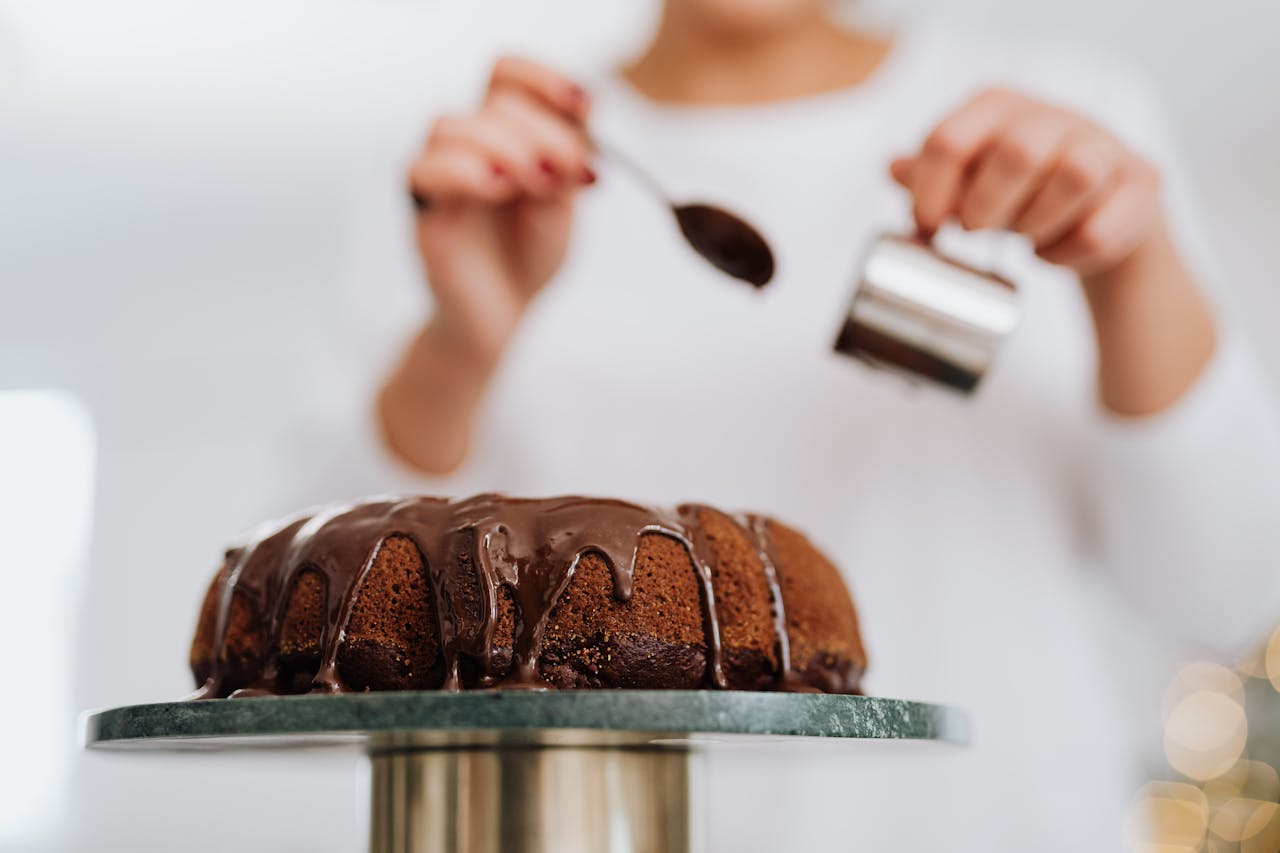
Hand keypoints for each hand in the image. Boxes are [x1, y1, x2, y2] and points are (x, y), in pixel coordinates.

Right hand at [409, 56, 595, 367]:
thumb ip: (565, 164)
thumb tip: (579, 122)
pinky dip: (463, 170)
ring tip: (534, 183)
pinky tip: (498, 189)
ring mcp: (441, 174)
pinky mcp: (423, 210)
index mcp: (504, 132)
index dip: (543, 77)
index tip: (583, 105)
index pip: (507, 75)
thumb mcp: (563, 207)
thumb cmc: (528, 257)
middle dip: (542, 131)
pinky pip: (423, 170)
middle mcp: (467, 144)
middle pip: (492, 101)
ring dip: (503, 145)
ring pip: (450, 124)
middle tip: (568, 171)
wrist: (503, 317)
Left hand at [890, 88, 1162, 278]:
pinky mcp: (1141, 185)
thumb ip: (928, 175)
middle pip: (1018, 152)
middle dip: (987, 207)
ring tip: (1024, 236)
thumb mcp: (968, 180)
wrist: (1100, 212)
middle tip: (977, 230)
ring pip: (1075, 177)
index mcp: (1000, 107)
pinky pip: (1102, 228)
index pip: (950, 139)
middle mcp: (1055, 116)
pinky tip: (1056, 251)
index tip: (926, 228)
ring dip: (1036, 224)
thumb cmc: (1021, 193)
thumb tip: (892, 169)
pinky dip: (1069, 253)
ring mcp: (1105, 145)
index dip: (928, 193)